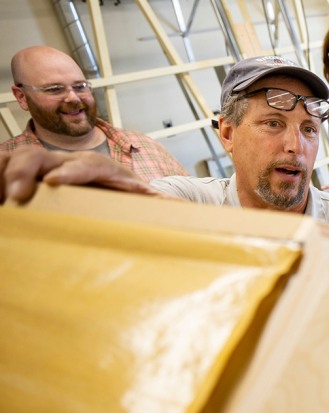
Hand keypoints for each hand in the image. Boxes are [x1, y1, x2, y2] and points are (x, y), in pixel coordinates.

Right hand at [1, 149, 156, 204]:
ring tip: (1, 197)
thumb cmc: (122, 191)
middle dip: (24, 171)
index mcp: (97, 168)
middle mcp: (66, 163)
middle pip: (39, 157)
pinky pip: (5, 170)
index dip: (70, 171)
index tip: (54, 181)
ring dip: (4, 174)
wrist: (107, 184)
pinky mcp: (27, 177)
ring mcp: (43, 167)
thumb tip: (177, 205)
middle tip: (15, 195)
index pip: (85, 165)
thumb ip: (154, 200)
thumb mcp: (139, 195)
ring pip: (17, 161)